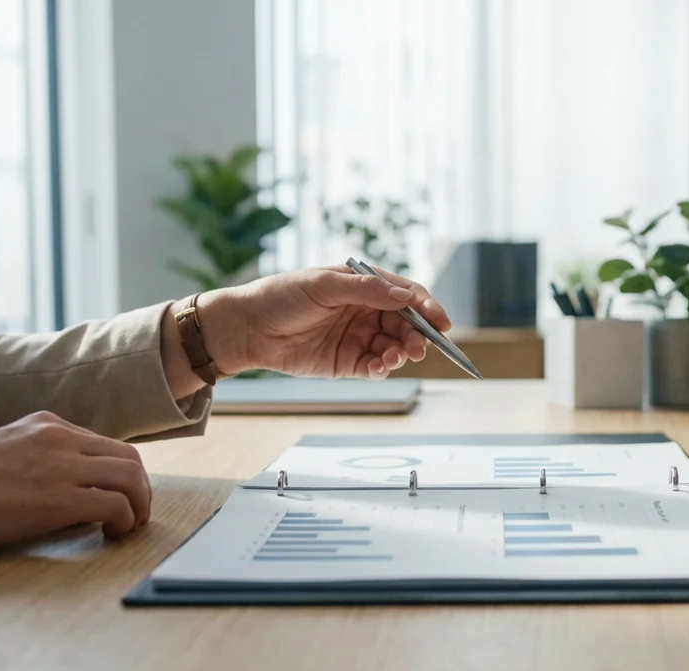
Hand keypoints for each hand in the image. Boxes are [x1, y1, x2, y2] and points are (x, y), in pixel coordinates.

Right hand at [0, 412, 151, 553]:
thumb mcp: (4, 452)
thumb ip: (40, 460)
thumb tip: (74, 492)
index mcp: (46, 424)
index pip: (106, 445)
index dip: (121, 475)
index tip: (121, 498)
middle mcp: (59, 437)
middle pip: (128, 458)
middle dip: (141, 489)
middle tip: (136, 515)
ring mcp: (60, 465)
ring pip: (131, 477)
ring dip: (139, 505)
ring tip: (128, 527)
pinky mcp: (57, 498)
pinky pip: (116, 505)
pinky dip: (124, 521)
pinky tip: (111, 535)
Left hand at [188, 265, 450, 382]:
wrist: (247, 328)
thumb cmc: (281, 296)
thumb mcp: (324, 284)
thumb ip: (366, 290)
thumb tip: (406, 297)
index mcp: (364, 286)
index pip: (406, 294)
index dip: (427, 307)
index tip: (441, 322)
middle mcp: (366, 311)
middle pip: (406, 324)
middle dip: (417, 336)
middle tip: (418, 348)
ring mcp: (358, 337)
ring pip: (394, 347)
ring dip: (401, 353)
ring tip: (393, 358)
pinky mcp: (347, 362)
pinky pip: (375, 367)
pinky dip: (382, 369)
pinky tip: (378, 368)